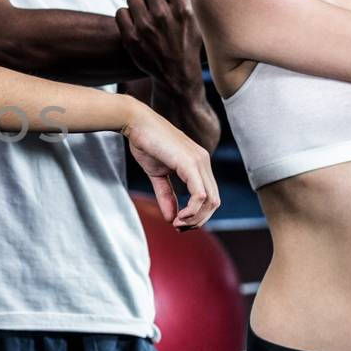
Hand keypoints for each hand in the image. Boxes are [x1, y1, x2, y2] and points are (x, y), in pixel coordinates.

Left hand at [115, 0, 203, 88]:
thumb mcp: (199, 20)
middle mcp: (164, 16)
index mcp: (183, 9)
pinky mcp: (130, 38)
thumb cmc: (189, 45)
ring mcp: (145, 27)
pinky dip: (126, 17)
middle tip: (152, 4)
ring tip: (144, 14)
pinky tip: (135, 24)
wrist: (177, 76)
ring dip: (137, 4)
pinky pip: (121, 12)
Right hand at [120, 103, 218, 229]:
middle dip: (198, 220)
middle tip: (179, 228)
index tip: (179, 223)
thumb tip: (172, 218)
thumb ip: (166, 195)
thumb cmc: (146, 143)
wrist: (136, 122)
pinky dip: (192, 210)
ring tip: (178, 224)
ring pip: (210, 200)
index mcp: (198, 163)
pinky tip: (179, 216)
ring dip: (195, 218)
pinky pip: (199, 195)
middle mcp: (204, 162)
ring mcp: (199, 162)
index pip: (209, 196)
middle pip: (214, 201)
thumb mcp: (157, 174)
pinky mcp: (190, 163)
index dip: (197, 214)